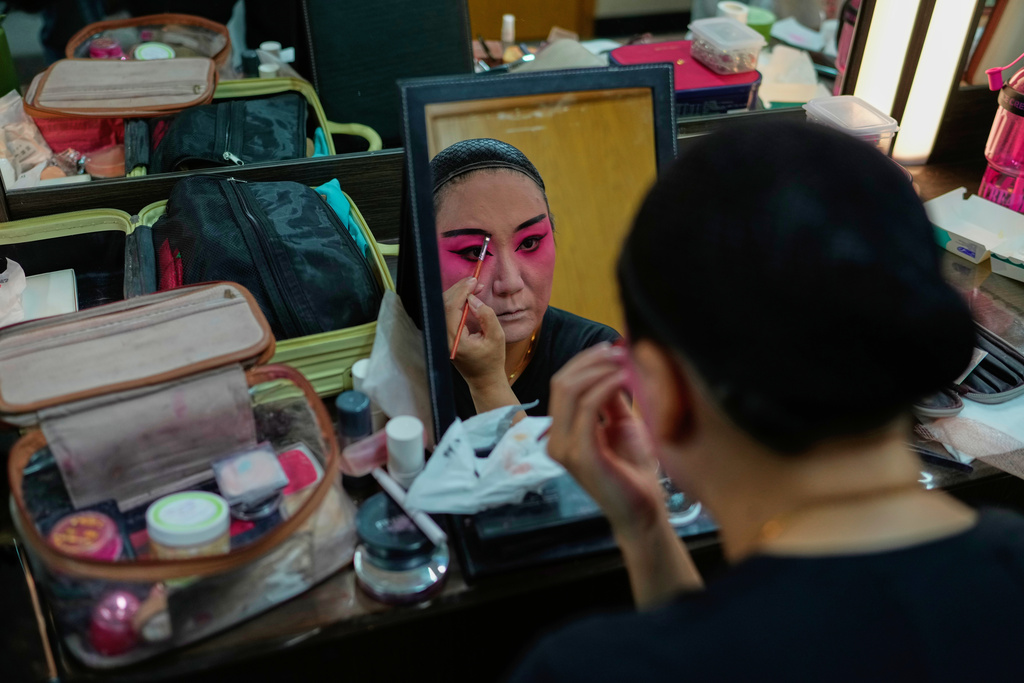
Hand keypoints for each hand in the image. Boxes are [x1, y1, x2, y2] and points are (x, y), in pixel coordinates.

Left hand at [444, 277, 505, 385]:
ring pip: (443, 307)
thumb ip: (486, 316)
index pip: (450, 308)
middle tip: (474, 282)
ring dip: (456, 294)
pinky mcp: (445, 335)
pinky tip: (467, 297)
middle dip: (458, 290)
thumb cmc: (492, 361)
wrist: (484, 380)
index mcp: (454, 340)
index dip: (461, 291)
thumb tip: (472, 299)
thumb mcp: (497, 337)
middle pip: (443, 305)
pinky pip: (446, 314)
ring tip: (473, 288)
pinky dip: (455, 302)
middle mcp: (443, 338)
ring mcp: (442, 337)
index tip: (474, 281)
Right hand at [548, 343, 665, 536]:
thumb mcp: (622, 425)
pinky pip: (587, 408)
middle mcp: (556, 438)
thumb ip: (612, 399)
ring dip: (598, 369)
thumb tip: (613, 365)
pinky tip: (624, 379)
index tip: (612, 348)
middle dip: (590, 360)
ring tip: (624, 362)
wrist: (643, 510)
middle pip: (562, 382)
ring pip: (569, 390)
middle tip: (619, 351)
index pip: (563, 383)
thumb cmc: (634, 471)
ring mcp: (564, 448)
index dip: (585, 361)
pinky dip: (606, 386)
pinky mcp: (580, 455)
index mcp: (562, 430)